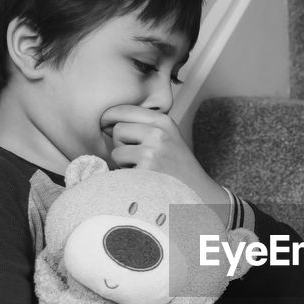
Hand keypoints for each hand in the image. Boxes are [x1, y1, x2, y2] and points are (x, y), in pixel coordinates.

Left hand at [101, 106, 228, 219]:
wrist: (197, 193)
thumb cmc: (177, 167)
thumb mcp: (168, 137)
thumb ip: (143, 126)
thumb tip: (106, 122)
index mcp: (163, 121)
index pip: (125, 109)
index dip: (110, 117)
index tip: (105, 124)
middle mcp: (159, 133)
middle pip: (118, 129)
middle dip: (120, 143)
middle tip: (136, 156)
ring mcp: (152, 152)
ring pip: (116, 151)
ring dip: (123, 163)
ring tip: (141, 169)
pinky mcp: (145, 170)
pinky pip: (120, 169)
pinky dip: (127, 176)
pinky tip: (143, 179)